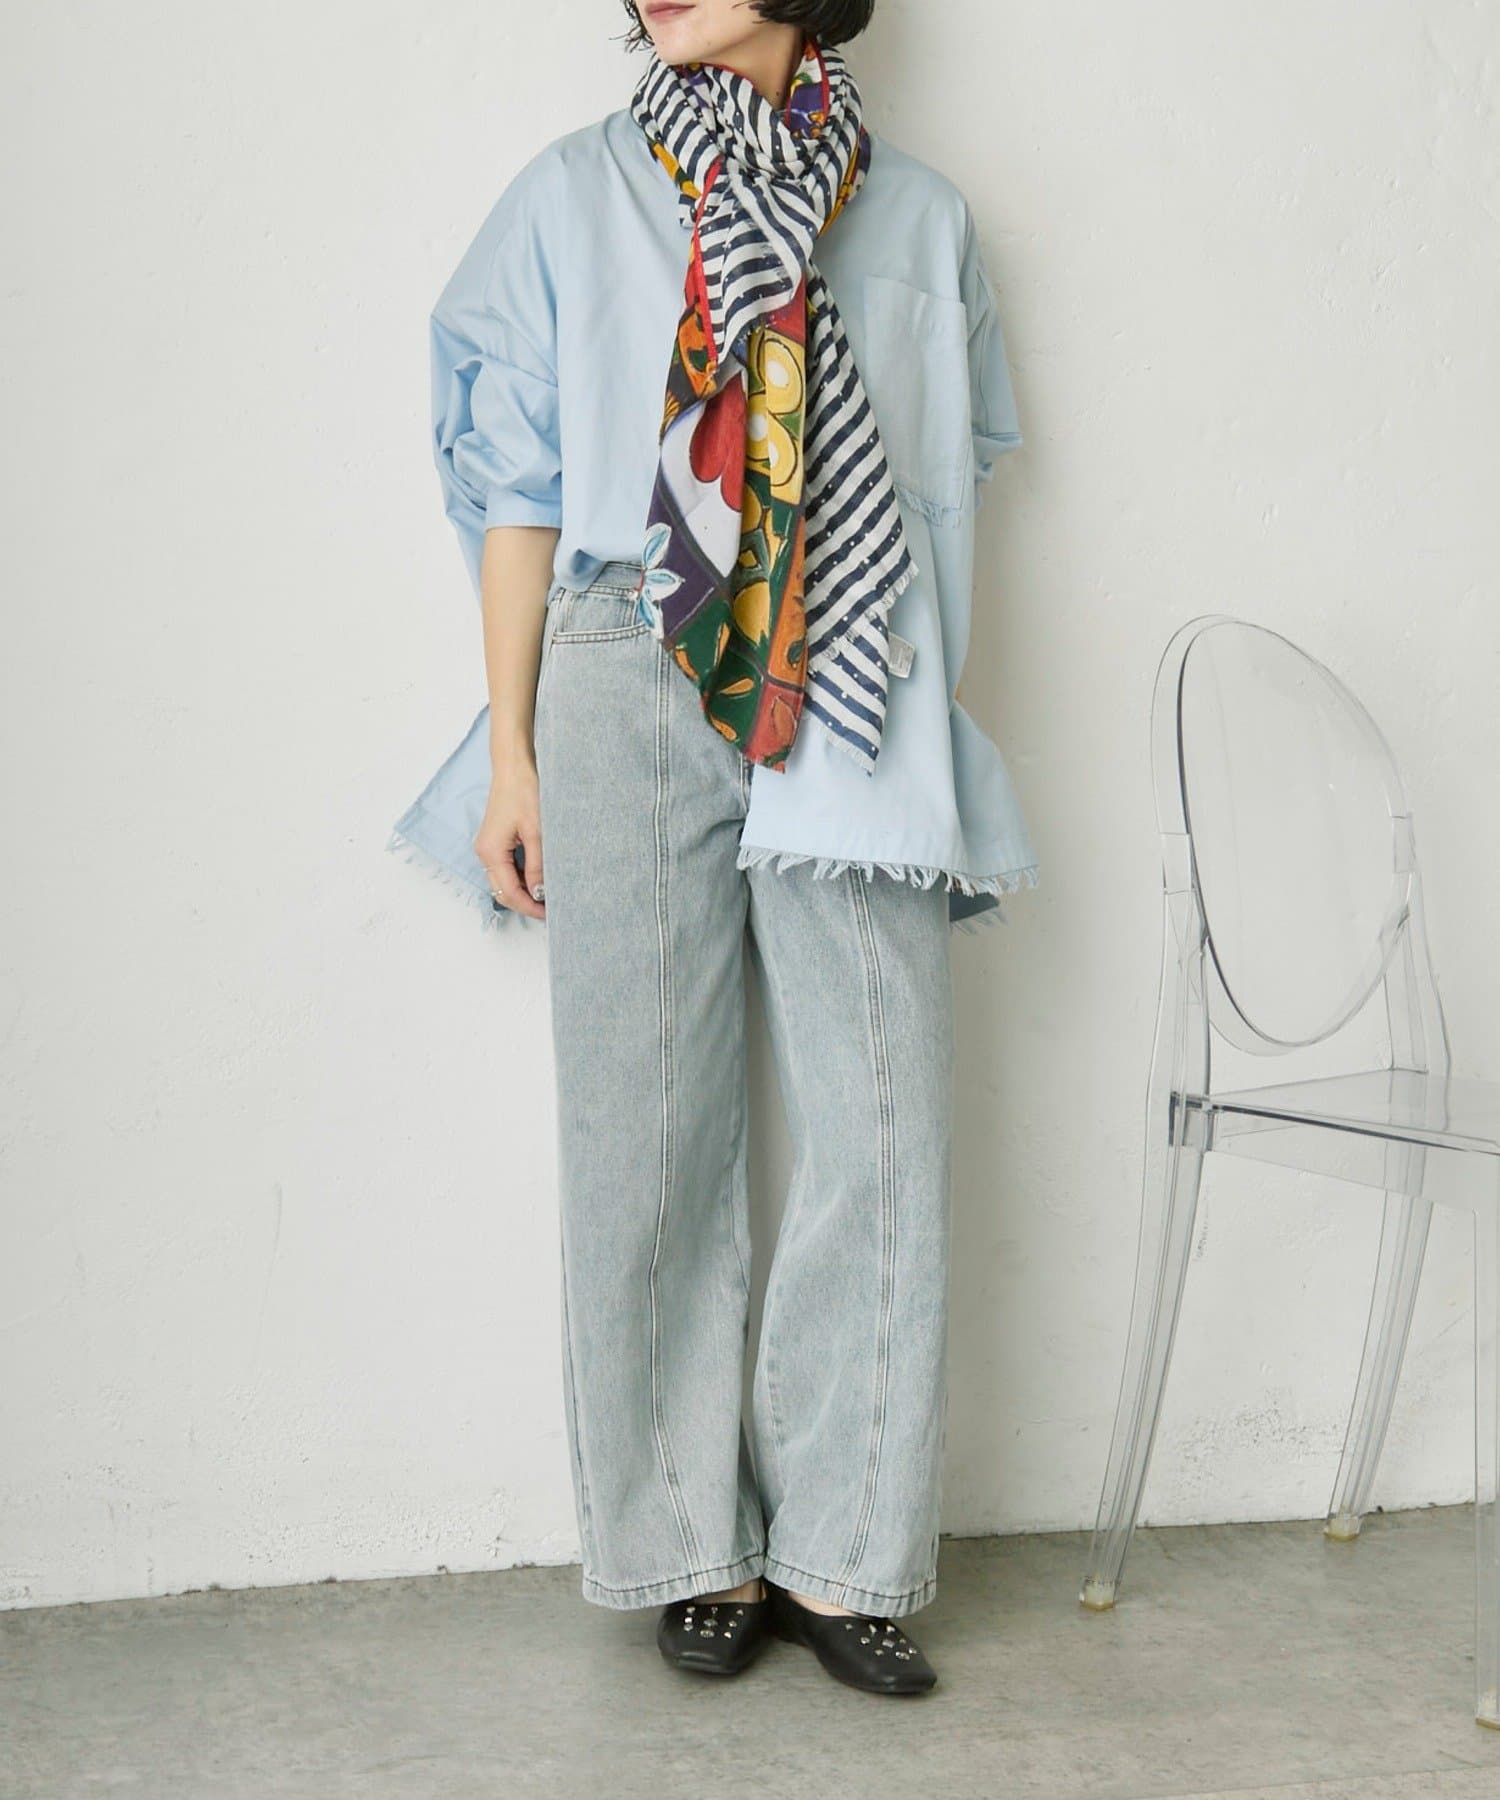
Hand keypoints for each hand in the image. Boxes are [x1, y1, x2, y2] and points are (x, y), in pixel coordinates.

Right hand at [475, 747, 544, 919]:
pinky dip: (521, 879)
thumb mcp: (537, 832)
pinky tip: (539, 880)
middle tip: (551, 910)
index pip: (509, 893)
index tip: (550, 915)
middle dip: (526, 903)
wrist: (514, 767)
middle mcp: (484, 853)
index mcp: (490, 852)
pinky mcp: (495, 841)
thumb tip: (540, 894)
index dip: (530, 907)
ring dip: (524, 892)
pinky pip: (505, 869)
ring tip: (548, 897)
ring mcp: (488, 847)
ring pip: (504, 882)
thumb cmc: (524, 792)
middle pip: (503, 891)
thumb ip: (538, 866)